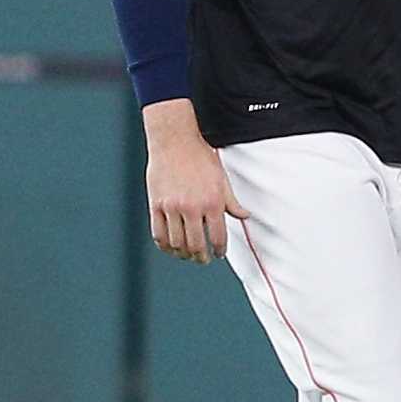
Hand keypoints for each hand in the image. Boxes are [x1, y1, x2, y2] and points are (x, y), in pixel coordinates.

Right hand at [144, 102, 246, 262]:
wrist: (175, 142)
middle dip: (201, 256)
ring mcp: (171, 207)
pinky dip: (165, 245)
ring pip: (176, 242)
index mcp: (212, 202)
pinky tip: (170, 247)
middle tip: (204, 259)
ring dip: (183, 254)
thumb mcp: (222, 179)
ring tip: (188, 255)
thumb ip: (232, 202)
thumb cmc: (201, 159)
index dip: (219, 250)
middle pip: (196, 244)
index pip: (218, 237)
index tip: (219, 254)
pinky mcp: (155, 205)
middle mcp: (192, 207)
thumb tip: (245, 216)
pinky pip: (158, 233)